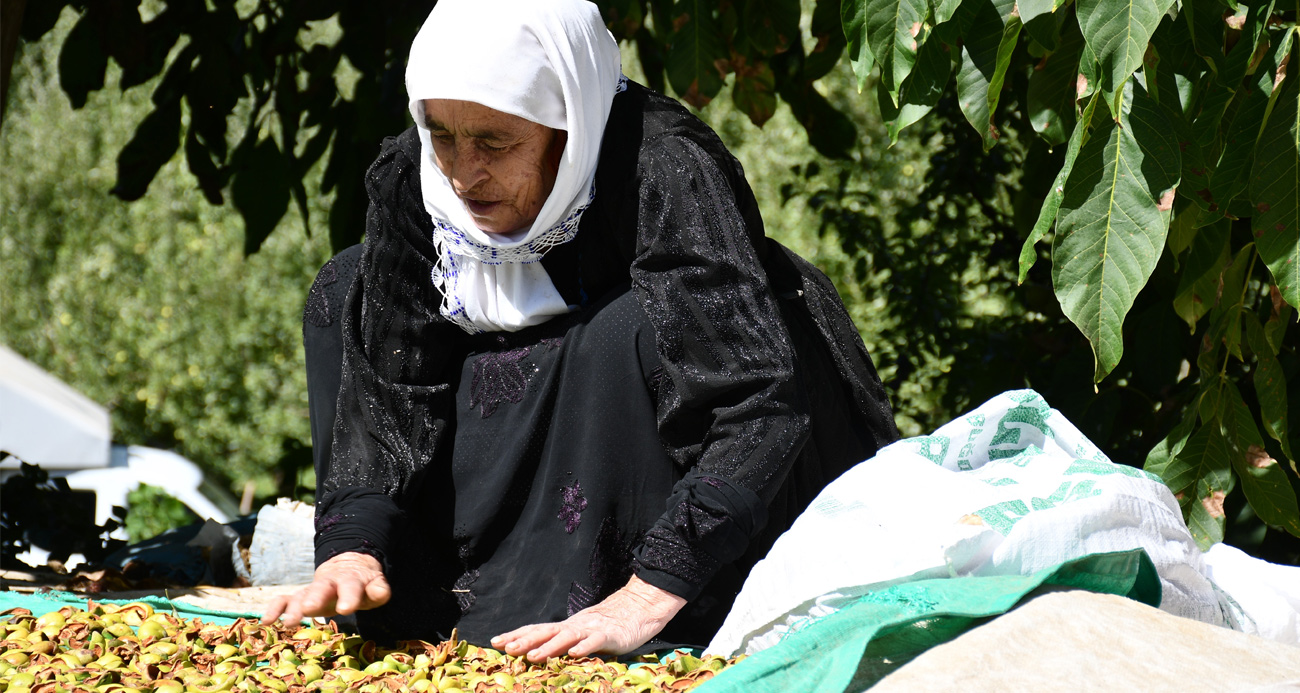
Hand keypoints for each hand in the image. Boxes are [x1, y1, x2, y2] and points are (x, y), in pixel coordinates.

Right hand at [261, 552, 390, 624]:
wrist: (348, 567)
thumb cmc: (363, 584)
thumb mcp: (375, 585)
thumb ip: (378, 590)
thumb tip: (380, 594)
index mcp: (350, 580)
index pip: (351, 587)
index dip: (349, 597)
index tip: (346, 608)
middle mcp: (328, 583)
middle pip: (320, 588)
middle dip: (314, 598)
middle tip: (309, 609)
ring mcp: (312, 589)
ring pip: (300, 595)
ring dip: (293, 608)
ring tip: (288, 623)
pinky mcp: (300, 597)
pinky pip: (284, 600)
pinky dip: (275, 608)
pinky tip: (266, 622)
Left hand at [490, 575, 685, 661]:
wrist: (638, 608)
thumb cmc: (607, 626)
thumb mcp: (581, 634)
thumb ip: (563, 643)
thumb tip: (536, 653)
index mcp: (566, 627)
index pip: (536, 630)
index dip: (516, 635)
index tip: (495, 642)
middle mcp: (574, 625)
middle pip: (546, 632)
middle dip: (524, 641)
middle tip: (506, 649)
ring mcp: (591, 629)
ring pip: (566, 637)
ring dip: (548, 647)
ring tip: (532, 656)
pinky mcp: (609, 635)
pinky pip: (595, 641)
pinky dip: (584, 647)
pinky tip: (574, 654)